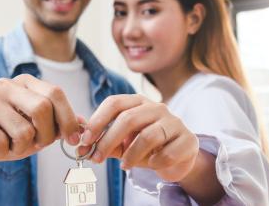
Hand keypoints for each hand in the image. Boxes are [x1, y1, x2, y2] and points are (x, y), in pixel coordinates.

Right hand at [0, 74, 81, 165]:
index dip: (68, 118)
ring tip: (10, 145)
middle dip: (47, 135)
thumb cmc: (7, 134)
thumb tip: (84, 124)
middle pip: (42, 108)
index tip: (73, 140)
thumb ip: (60, 125)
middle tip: (39, 145)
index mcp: (25, 83)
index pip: (55, 93)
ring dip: (21, 148)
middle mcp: (5, 85)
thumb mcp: (38, 130)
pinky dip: (2, 152)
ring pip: (22, 131)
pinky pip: (0, 142)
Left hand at [80, 94, 198, 181]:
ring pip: (147, 136)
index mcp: (138, 102)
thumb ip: (103, 140)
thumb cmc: (145, 147)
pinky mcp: (188, 139)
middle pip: (128, 119)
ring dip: (131, 155)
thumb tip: (80, 143)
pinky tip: (152, 164)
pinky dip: (155, 162)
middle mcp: (157, 107)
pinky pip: (167, 153)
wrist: (178, 158)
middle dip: (108, 140)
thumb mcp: (122, 143)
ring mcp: (174, 122)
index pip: (114, 103)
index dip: (97, 120)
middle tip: (96, 158)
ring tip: (124, 166)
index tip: (85, 140)